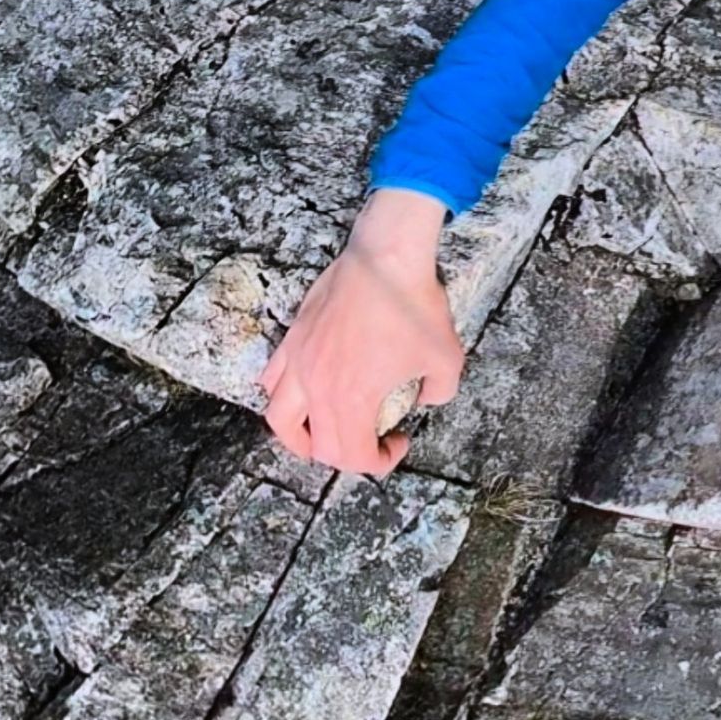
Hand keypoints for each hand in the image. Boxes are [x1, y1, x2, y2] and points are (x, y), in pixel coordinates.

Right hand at [258, 189, 463, 474]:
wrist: (386, 256)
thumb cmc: (415, 304)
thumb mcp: (447, 357)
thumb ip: (438, 392)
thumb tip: (425, 399)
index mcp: (352, 400)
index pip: (353, 456)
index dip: (379, 462)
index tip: (399, 442)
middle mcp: (317, 388)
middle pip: (317, 446)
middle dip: (347, 455)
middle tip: (371, 441)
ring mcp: (299, 362)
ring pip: (279, 419)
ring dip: (299, 438)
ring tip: (320, 434)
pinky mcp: (293, 337)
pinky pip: (273, 377)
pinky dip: (284, 394)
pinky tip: (305, 389)